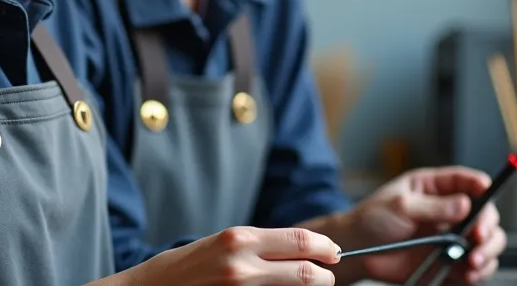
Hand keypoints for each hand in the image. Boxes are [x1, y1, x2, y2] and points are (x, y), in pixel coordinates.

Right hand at [94, 226, 340, 285]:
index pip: (301, 242)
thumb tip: (301, 251)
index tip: (332, 253)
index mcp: (240, 239)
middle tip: (327, 276)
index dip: (324, 249)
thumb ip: (259, 246)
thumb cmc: (185, 268)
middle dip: (324, 276)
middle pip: (307, 273)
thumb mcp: (221, 245)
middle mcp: (242, 265)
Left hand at [320, 166, 504, 283]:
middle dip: (488, 227)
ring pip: (487, 243)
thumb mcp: (399, 205)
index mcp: (437, 188)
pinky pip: (474, 268)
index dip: (483, 187)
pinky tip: (467, 274)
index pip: (469, 182)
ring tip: (472, 262)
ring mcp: (452, 238)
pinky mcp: (450, 262)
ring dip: (487, 253)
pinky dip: (477, 273)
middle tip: (478, 238)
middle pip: (487, 216)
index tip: (487, 193)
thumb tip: (464, 204)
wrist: (358, 252)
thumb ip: (432, 206)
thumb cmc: (372, 219)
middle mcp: (450, 212)